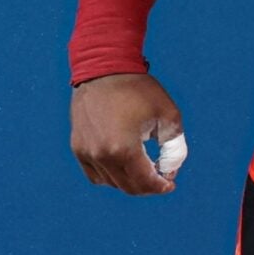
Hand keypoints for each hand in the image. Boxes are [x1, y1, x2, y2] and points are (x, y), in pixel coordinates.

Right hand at [70, 73, 185, 194]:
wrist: (104, 67)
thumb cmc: (138, 89)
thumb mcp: (168, 114)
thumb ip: (175, 146)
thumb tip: (170, 169)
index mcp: (123, 148)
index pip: (145, 182)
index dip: (160, 187)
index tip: (170, 184)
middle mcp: (101, 155)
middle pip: (128, 186)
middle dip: (147, 187)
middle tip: (159, 179)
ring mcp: (86, 152)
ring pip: (111, 182)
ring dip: (129, 181)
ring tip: (143, 168)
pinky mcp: (78, 147)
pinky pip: (95, 174)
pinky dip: (110, 176)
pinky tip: (122, 165)